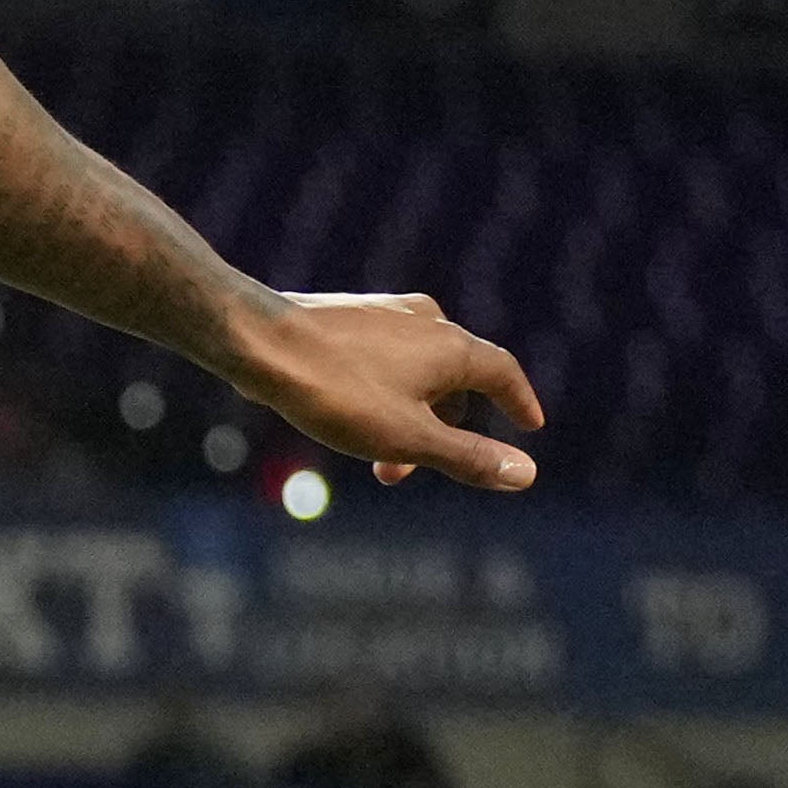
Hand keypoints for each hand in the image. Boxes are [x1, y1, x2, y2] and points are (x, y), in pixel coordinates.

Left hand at [229, 290, 546, 491]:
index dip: (518, 402)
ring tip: (374, 457)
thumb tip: (526, 474)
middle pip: (455, 378)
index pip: (502, 372)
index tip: (529, 426)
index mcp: (451, 345)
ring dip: (407, 416)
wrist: (258, 342)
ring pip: (416, 370)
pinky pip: (383, 358)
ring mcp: (385, 313)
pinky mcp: (348, 316)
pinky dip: (383, 392)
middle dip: (441, 430)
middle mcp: (426, 320)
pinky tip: (351, 414)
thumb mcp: (408, 438)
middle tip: (404, 473)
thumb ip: (467, 457)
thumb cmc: (335, 392)